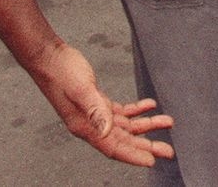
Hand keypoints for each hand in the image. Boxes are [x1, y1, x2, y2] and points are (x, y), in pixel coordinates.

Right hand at [28, 39, 173, 165]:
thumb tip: (106, 131)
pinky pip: (122, 112)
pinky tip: (149, 105)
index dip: (133, 155)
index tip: (152, 161)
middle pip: (124, 141)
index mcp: (85, 127)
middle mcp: (91, 125)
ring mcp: (95, 114)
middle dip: (147, 146)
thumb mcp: (81, 89)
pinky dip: (137, 110)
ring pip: (126, 126)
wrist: (49, 57)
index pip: (114, 148)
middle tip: (168, 151)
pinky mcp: (98, 102)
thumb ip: (95, 109)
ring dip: (147, 125)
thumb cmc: (61, 73)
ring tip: (167, 122)